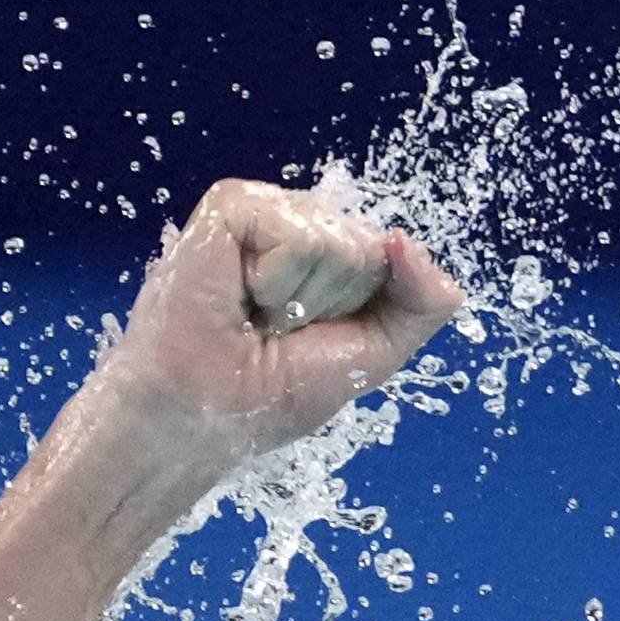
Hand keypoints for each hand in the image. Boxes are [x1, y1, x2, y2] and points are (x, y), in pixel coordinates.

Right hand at [92, 178, 463, 463]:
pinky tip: (239, 296)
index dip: (363, 312)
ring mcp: (267, 212)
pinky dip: (275, 282)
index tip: (314, 339)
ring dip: (301, 300)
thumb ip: (420, 304)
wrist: (198, 416)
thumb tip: (407, 239)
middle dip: (334, 307)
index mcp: (334, 257)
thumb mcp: (373, 354)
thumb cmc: (269, 394)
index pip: (392, 262)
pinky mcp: (232, 205)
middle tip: (278, 332)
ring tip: (256, 316)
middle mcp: (303, 226)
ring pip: (340, 242)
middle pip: (372, 251)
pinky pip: (298, 235)